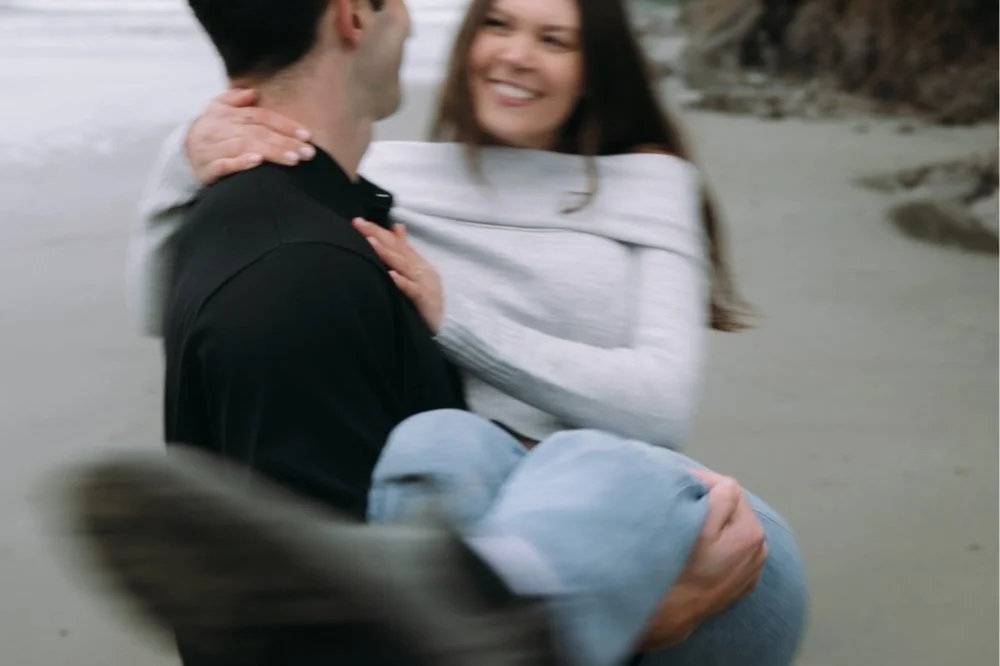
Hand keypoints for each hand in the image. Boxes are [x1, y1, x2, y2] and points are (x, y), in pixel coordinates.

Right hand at [184, 88, 315, 184]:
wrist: (179, 155)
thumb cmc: (210, 132)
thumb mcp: (217, 110)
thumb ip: (234, 99)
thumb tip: (253, 92)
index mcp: (226, 115)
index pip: (260, 116)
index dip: (284, 125)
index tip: (307, 136)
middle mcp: (219, 129)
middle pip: (257, 133)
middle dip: (285, 142)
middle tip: (308, 153)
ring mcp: (211, 148)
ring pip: (244, 147)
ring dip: (270, 153)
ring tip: (293, 159)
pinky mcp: (206, 169)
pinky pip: (223, 165)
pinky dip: (240, 163)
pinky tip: (257, 162)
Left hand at [353, 219, 444, 332]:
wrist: (446, 327)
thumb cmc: (428, 301)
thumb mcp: (418, 272)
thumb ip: (406, 250)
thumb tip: (397, 227)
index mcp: (418, 263)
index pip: (396, 242)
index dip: (378, 231)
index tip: (358, 222)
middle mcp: (421, 270)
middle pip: (397, 249)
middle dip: (377, 235)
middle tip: (358, 224)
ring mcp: (424, 284)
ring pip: (403, 266)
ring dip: (387, 253)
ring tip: (370, 242)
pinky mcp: (425, 301)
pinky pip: (412, 291)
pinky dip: (402, 282)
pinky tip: (390, 276)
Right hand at [637, 469, 767, 650]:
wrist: (670, 616)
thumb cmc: (681, 569)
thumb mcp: (700, 526)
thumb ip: (721, 496)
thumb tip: (726, 483)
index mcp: (752, 532)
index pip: (728, 489)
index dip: (702, 483)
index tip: (679, 484)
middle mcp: (759, 551)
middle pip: (732, 509)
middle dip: (710, 502)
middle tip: (681, 504)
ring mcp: (750, 570)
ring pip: (731, 528)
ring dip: (714, 522)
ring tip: (687, 525)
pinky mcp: (739, 583)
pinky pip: (729, 550)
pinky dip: (717, 543)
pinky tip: (698, 549)